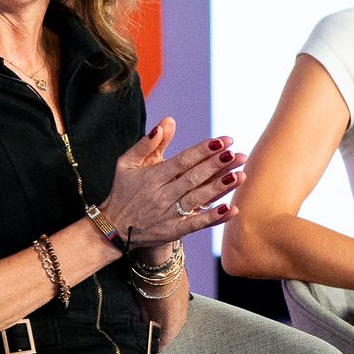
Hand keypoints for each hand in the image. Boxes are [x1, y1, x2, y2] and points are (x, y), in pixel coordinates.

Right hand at [98, 116, 246, 248]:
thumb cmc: (123, 191)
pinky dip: (213, 217)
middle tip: (237, 154)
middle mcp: (161, 195)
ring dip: (220, 188)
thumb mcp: (127, 163)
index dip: (203, 150)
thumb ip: (147, 143)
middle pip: (193, 178)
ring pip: (198, 199)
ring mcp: (168, 215)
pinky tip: (231, 209)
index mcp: (152, 176)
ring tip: (240, 175)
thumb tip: (166, 122)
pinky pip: (196, 224)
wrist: (113, 228)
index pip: (182, 161)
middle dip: (217, 166)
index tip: (224, 141)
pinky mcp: (173, 231)